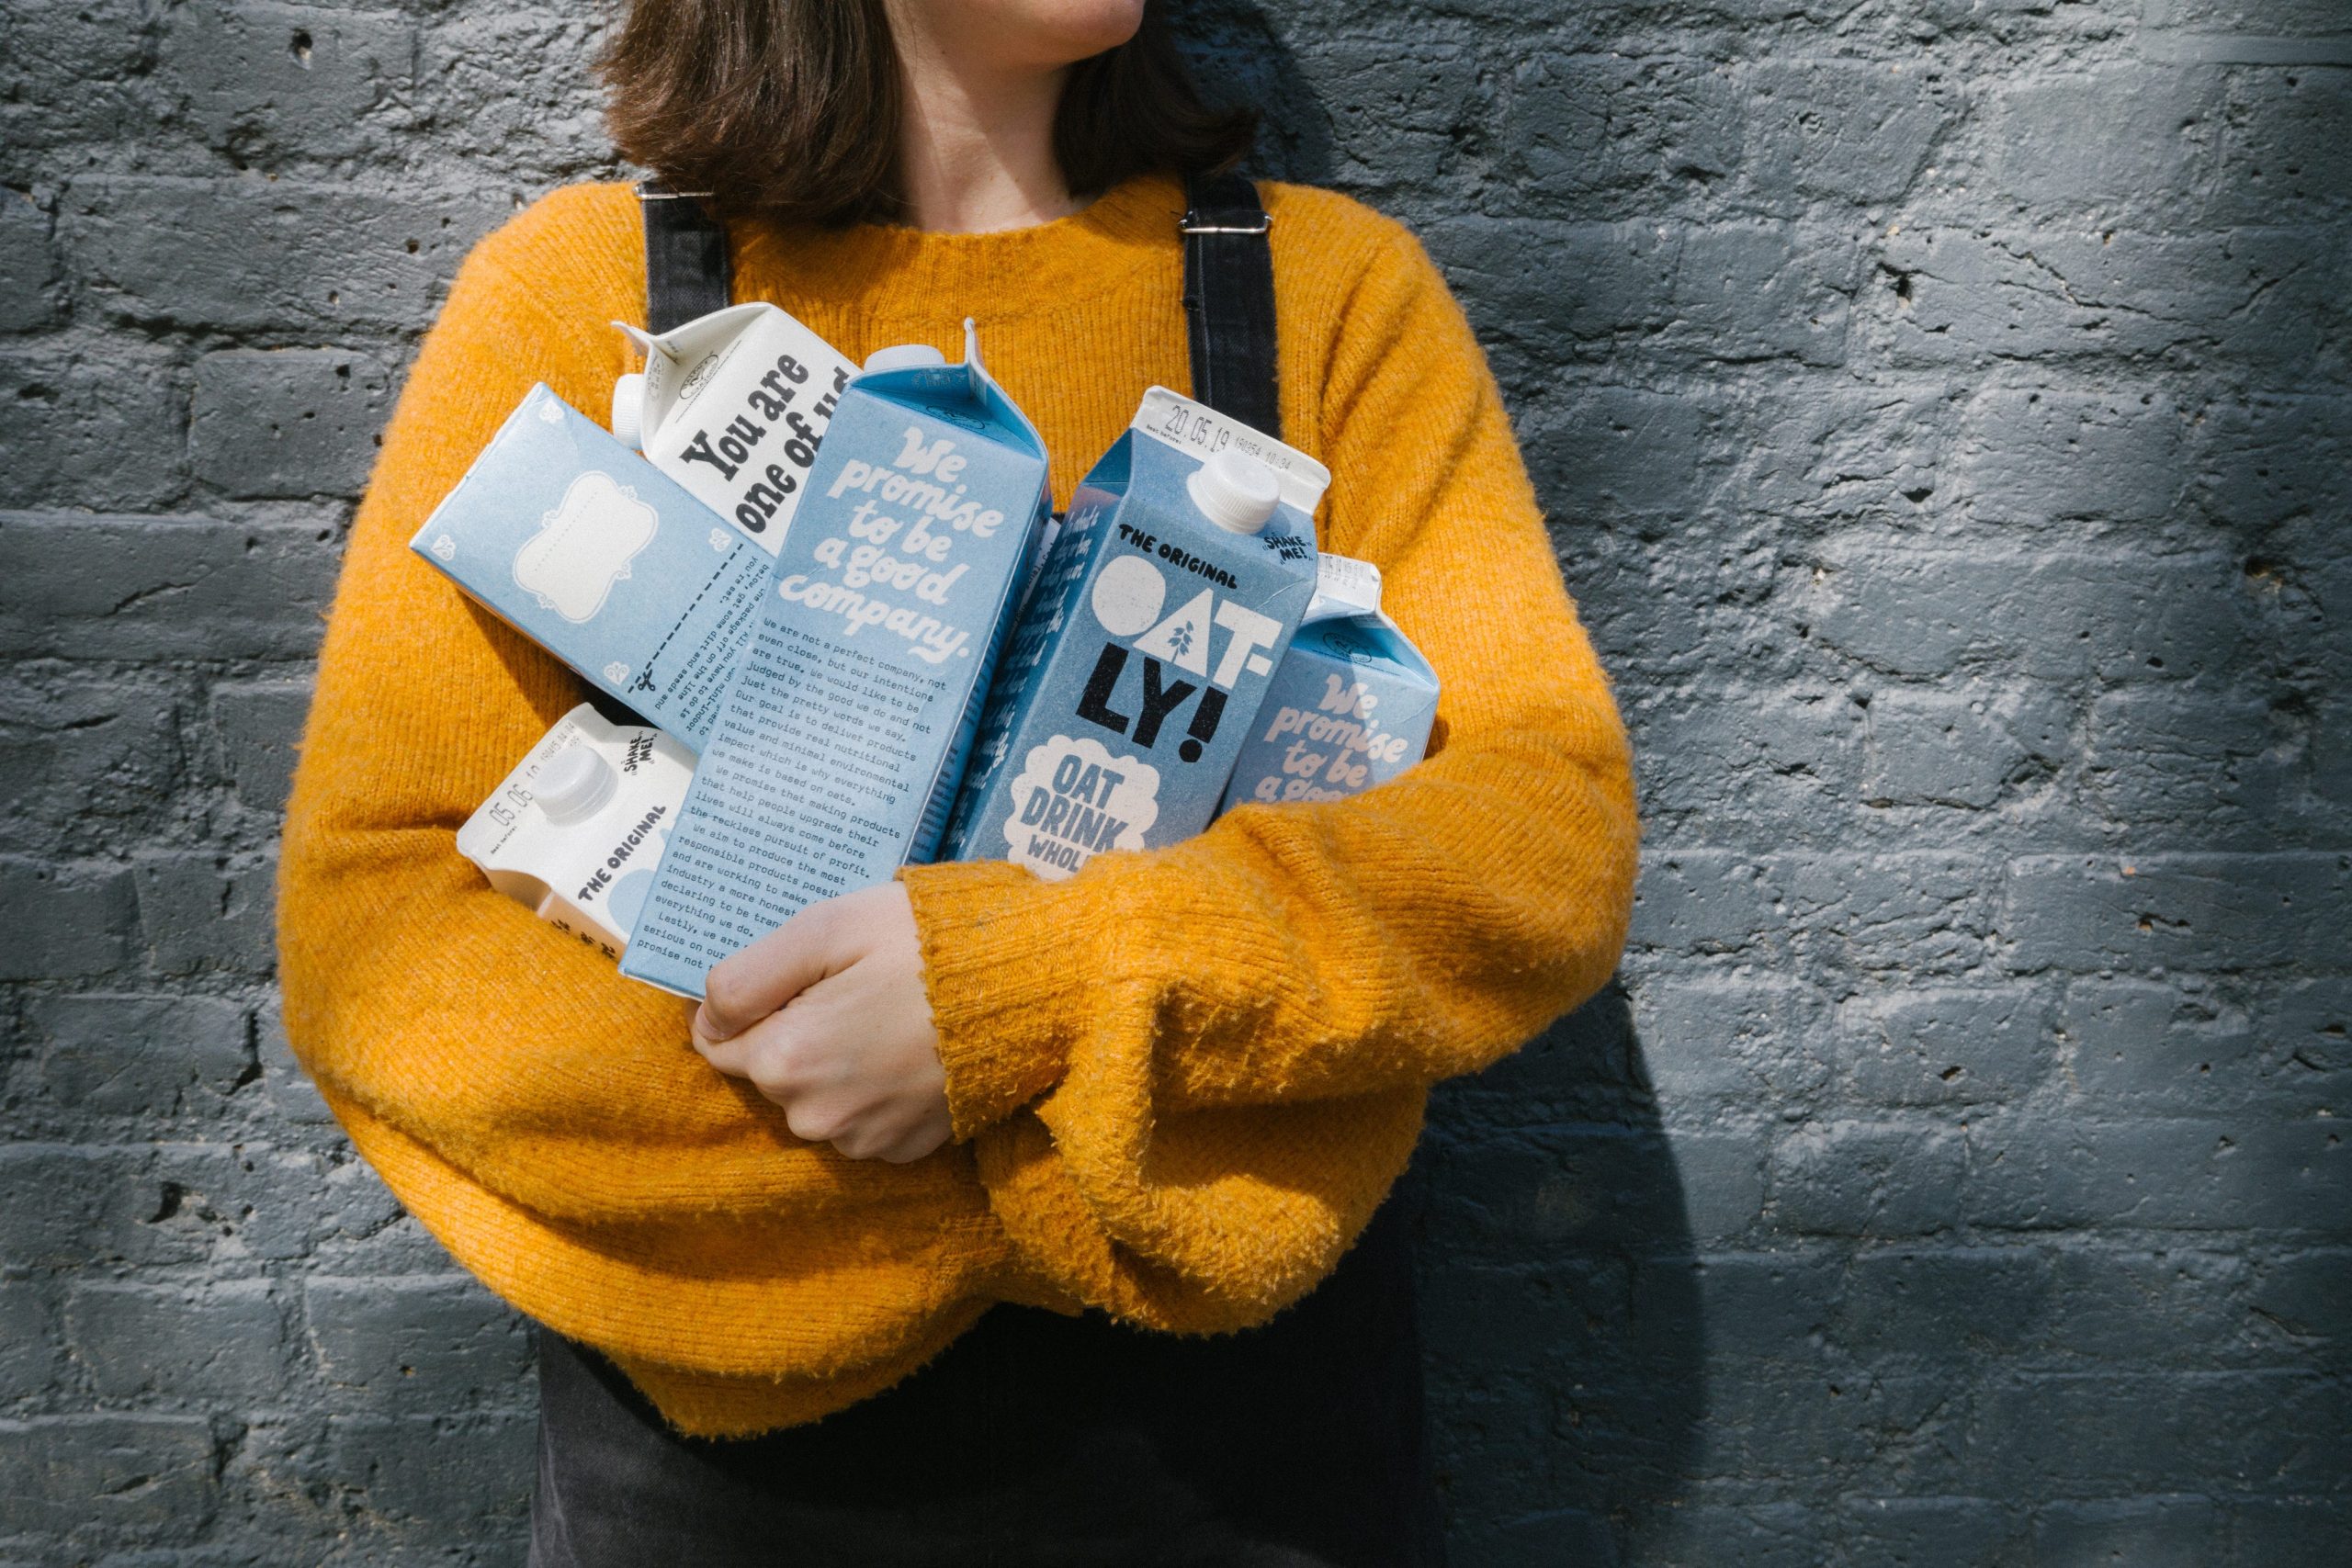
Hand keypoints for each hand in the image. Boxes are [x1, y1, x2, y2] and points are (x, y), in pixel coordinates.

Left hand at [690, 882, 952, 1163]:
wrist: (1030, 988)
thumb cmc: (927, 943)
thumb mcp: (827, 927)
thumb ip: (747, 973)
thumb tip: (706, 1016)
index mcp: (785, 1059)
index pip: (716, 1041)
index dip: (754, 1004)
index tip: (803, 978)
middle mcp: (814, 1115)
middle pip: (768, 1072)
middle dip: (794, 1033)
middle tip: (854, 988)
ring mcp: (862, 1140)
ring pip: (813, 1099)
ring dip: (833, 1065)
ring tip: (887, 1017)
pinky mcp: (903, 1150)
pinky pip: (859, 1120)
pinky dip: (873, 1090)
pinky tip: (908, 1052)